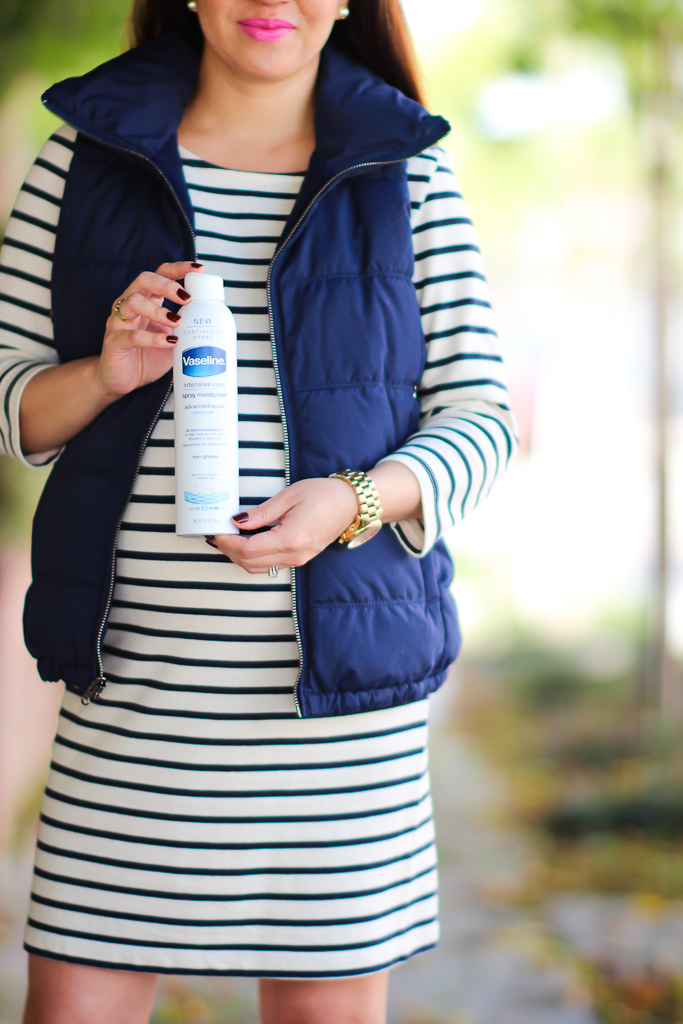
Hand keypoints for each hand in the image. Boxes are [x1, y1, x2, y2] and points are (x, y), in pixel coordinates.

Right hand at [94, 261, 203, 398]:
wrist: (123, 381)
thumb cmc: (148, 356)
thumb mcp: (173, 338)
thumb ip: (187, 327)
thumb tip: (213, 321)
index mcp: (146, 299)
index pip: (160, 274)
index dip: (178, 269)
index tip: (198, 269)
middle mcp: (129, 305)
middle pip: (144, 280)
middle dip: (166, 284)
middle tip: (186, 297)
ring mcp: (118, 323)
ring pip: (133, 303)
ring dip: (158, 310)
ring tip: (177, 322)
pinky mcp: (114, 343)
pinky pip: (132, 336)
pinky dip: (153, 338)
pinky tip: (169, 342)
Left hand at [210, 477, 358, 572]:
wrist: (351, 504)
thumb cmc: (324, 495)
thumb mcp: (289, 496)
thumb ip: (261, 512)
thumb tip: (237, 521)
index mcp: (290, 539)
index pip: (248, 550)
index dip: (228, 542)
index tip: (216, 530)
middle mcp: (294, 555)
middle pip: (250, 564)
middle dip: (228, 551)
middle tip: (216, 534)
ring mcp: (298, 560)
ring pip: (258, 568)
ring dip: (238, 556)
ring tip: (226, 538)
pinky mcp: (299, 558)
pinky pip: (269, 564)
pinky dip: (252, 557)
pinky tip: (245, 542)